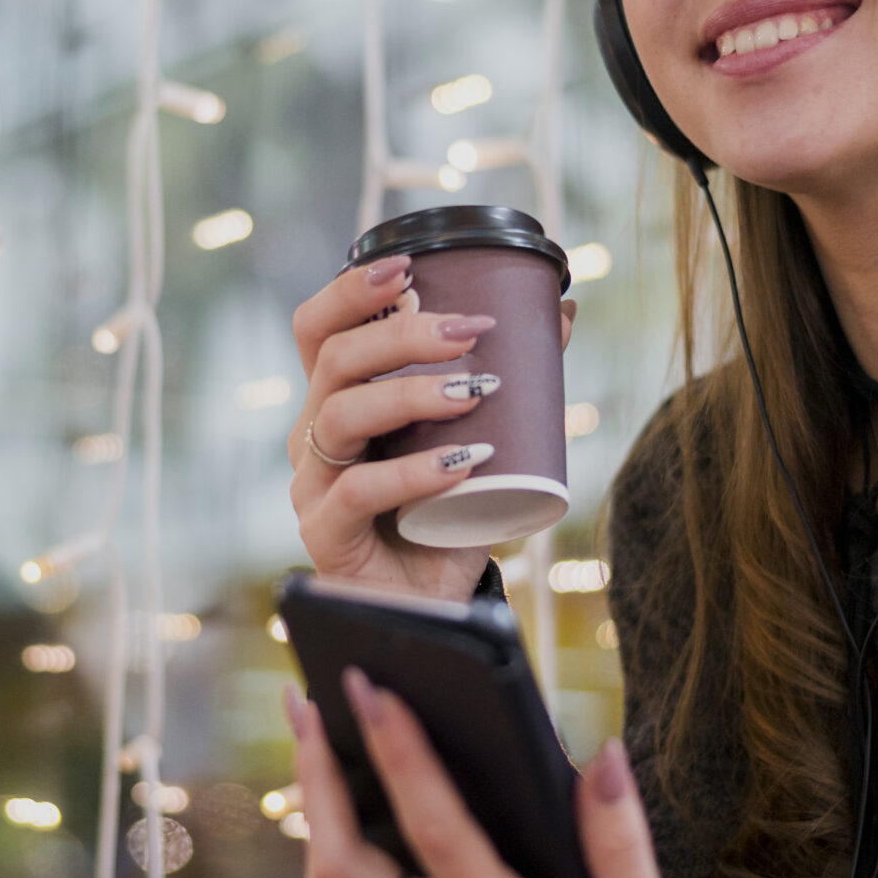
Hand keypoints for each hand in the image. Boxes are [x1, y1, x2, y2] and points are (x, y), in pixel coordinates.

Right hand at [287, 258, 576, 604]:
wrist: (433, 608)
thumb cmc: (446, 517)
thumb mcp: (477, 438)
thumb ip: (509, 377)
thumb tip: (565, 312)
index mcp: (335, 400)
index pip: (317, 328)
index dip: (351, 291)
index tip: (409, 269)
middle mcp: (313, 434)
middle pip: (334, 359)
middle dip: (403, 333)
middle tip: (471, 332)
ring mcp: (312, 484)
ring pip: (341, 415)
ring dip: (411, 393)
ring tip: (475, 392)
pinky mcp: (325, 533)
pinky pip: (359, 491)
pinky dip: (414, 471)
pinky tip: (463, 462)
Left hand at [287, 671, 709, 877]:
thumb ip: (620, 838)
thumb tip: (601, 754)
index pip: (433, 826)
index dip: (398, 752)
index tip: (372, 688)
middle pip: (342, 863)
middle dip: (316, 778)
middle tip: (306, 703)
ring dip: (312, 819)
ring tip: (314, 747)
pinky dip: (329, 865)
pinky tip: (343, 820)